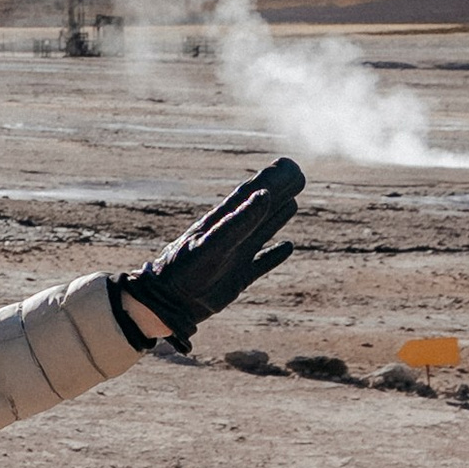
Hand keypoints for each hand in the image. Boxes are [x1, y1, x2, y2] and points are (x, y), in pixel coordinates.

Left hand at [113, 156, 303, 351]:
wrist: (169, 302)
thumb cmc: (186, 270)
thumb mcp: (212, 243)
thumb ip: (239, 221)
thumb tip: (264, 194)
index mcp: (222, 222)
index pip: (250, 194)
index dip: (270, 179)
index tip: (289, 165)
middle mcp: (231, 236)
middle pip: (260, 209)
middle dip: (279, 192)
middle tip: (298, 176)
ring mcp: (235, 256)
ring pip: (262, 231)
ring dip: (278, 217)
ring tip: (293, 201)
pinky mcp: (238, 278)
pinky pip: (261, 263)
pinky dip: (274, 255)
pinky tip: (287, 247)